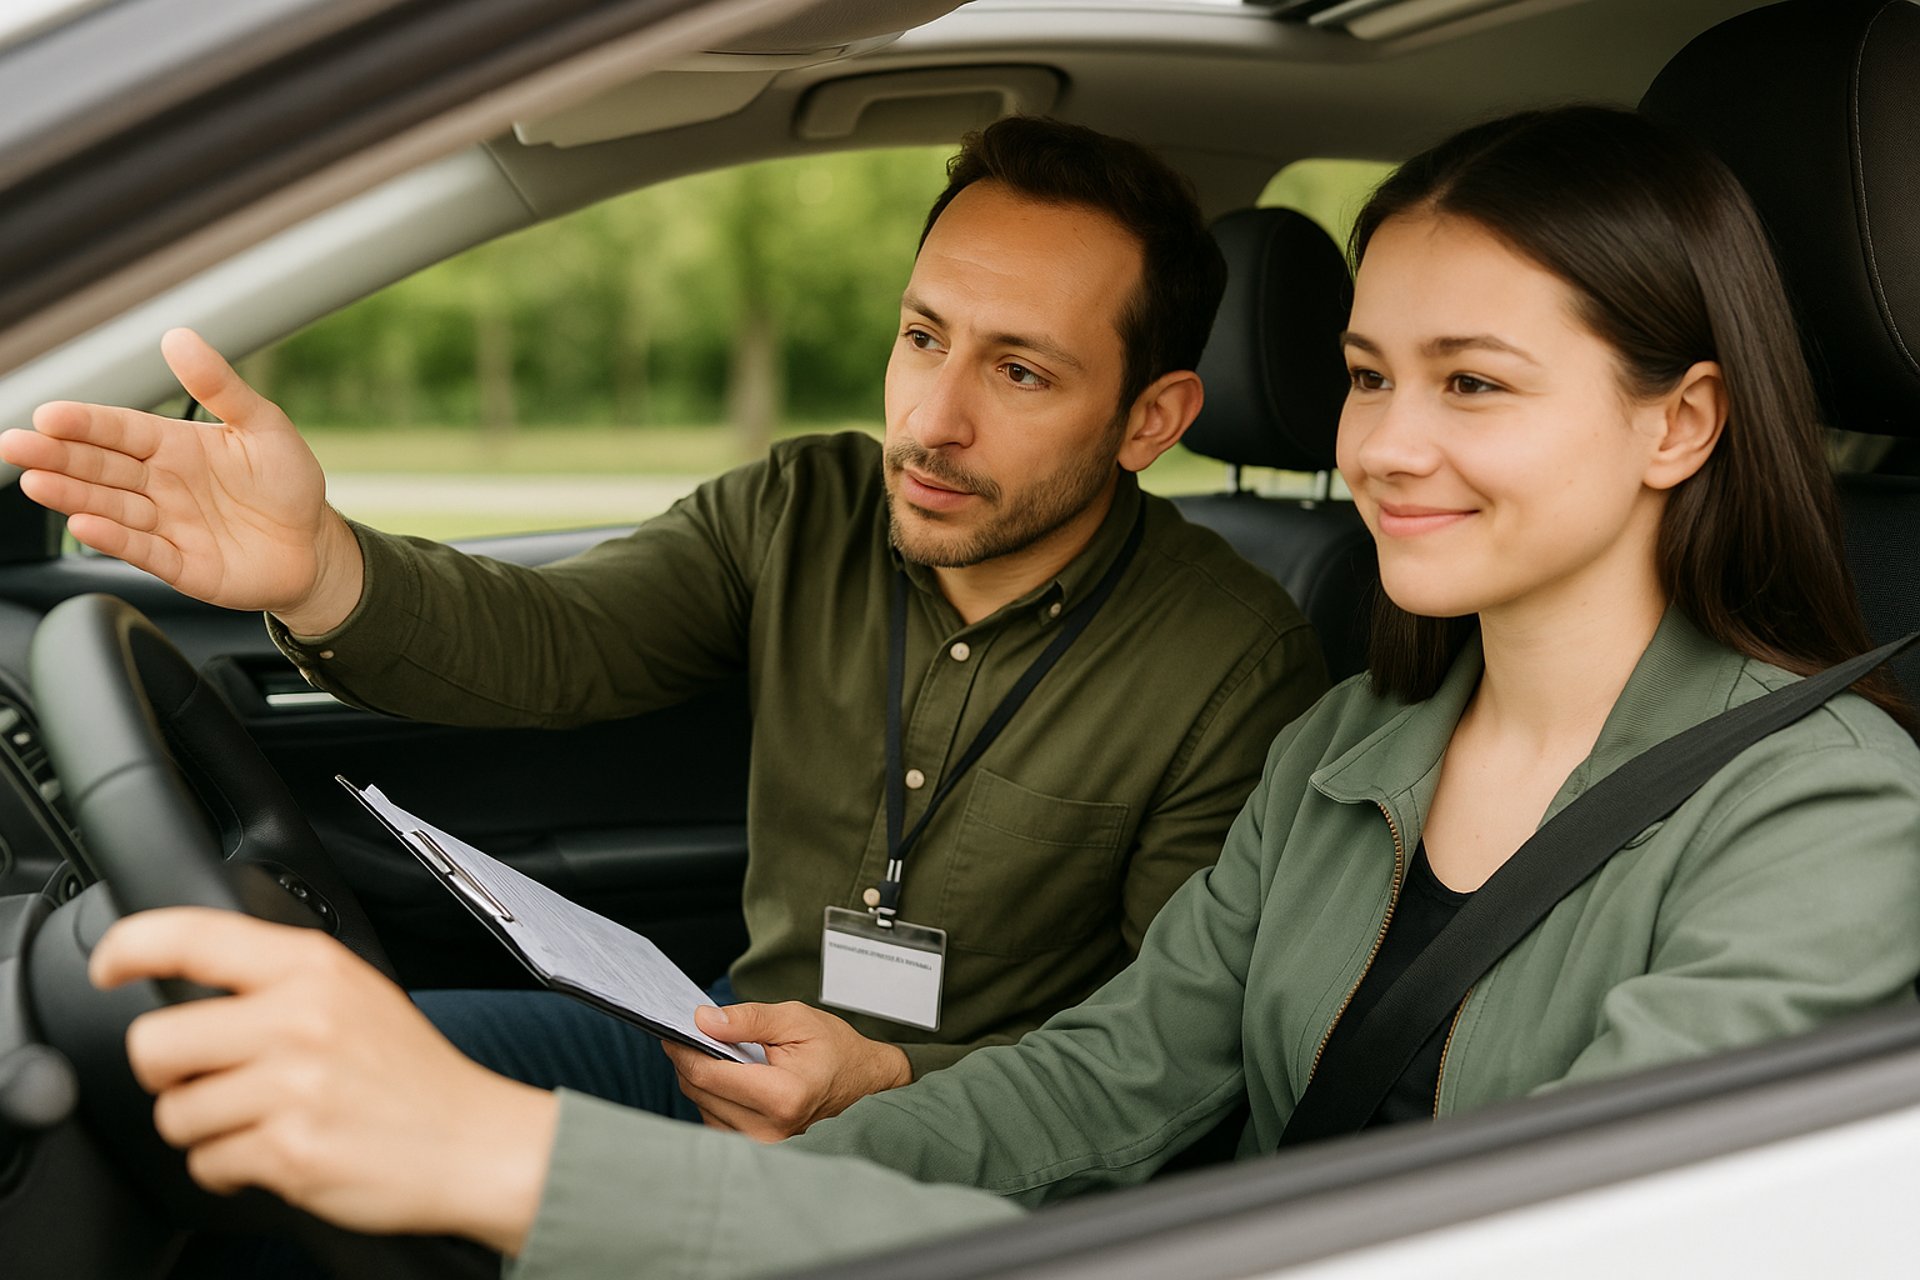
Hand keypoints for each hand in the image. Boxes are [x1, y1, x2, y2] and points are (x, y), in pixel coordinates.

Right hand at [0, 328, 363, 632]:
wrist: (317, 548)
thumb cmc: (289, 484)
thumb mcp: (264, 426)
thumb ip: (221, 387)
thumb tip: (179, 337)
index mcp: (177, 446)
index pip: (120, 430)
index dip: (85, 423)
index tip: (48, 415)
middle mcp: (163, 484)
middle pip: (101, 467)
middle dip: (58, 456)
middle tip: (16, 445)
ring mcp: (168, 525)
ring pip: (111, 506)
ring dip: (73, 495)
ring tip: (37, 483)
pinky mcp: (181, 564)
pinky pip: (143, 550)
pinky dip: (114, 539)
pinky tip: (84, 524)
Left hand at [90, 908, 557, 1255]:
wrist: (474, 1141)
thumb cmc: (411, 1072)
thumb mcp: (355, 992)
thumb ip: (279, 980)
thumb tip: (188, 979)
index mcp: (313, 967)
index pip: (192, 936)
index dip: (129, 947)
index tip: (109, 964)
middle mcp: (299, 1019)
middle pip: (155, 1044)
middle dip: (171, 1073)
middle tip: (213, 1079)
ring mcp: (292, 1087)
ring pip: (175, 1114)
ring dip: (206, 1129)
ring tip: (263, 1121)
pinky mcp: (289, 1151)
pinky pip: (206, 1165)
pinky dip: (232, 1170)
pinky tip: (278, 1152)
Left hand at [663, 1002, 911, 1141]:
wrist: (862, 1082)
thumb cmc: (833, 1049)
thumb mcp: (795, 1019)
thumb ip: (748, 1019)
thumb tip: (702, 1020)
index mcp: (782, 1096)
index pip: (708, 1074)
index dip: (683, 1048)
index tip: (672, 1029)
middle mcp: (770, 1129)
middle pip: (699, 1091)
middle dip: (688, 1059)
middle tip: (690, 1034)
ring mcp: (763, 1144)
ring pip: (702, 1106)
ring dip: (699, 1078)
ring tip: (714, 1053)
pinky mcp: (757, 1149)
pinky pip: (713, 1120)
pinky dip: (712, 1095)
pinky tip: (726, 1077)